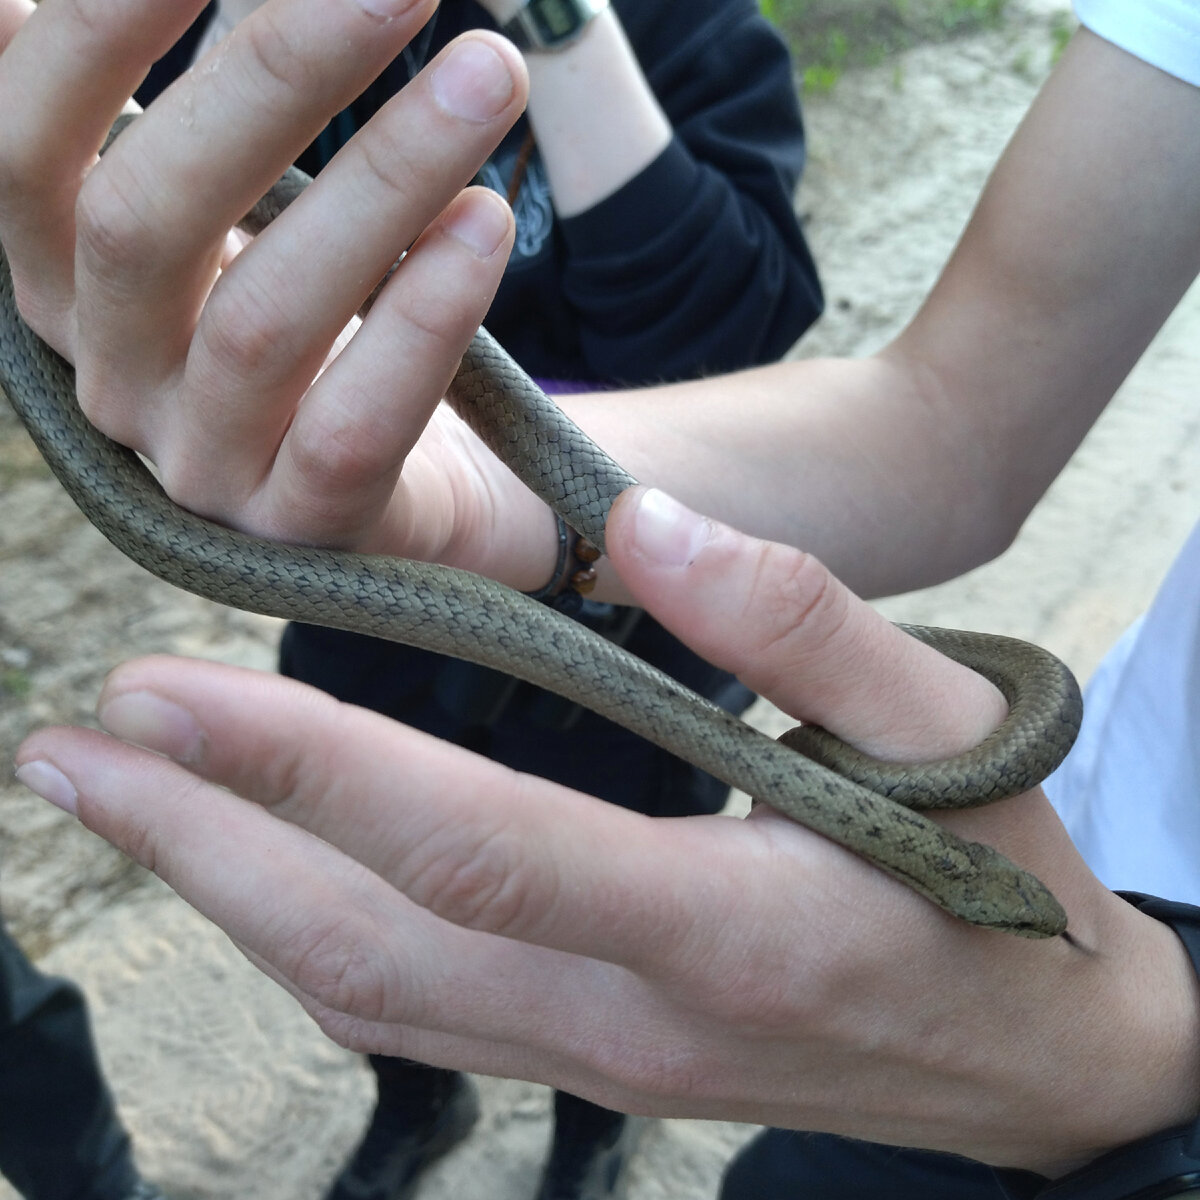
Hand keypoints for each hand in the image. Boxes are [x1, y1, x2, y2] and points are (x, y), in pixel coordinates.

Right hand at [0, 0, 554, 583]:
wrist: (385, 491)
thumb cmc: (297, 319)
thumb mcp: (216, 218)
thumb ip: (175, 121)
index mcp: (64, 284)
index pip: (25, 149)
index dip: (95, 33)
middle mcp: (112, 377)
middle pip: (144, 219)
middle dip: (270, 80)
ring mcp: (204, 466)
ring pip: (265, 320)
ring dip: (382, 179)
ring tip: (487, 71)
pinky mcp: (302, 527)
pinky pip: (352, 427)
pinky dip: (421, 321)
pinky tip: (483, 221)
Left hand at [16, 488, 1199, 1175]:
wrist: (1047, 1057)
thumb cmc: (1005, 876)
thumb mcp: (953, 728)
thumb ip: (800, 623)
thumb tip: (646, 531)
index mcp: (727, 924)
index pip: (468, 842)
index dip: (303, 765)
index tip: (161, 695)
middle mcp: (638, 1021)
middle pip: (369, 941)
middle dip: (199, 847)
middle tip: (67, 759)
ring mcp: (612, 1069)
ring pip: (371, 999)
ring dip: (230, 901)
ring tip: (122, 813)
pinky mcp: (606, 1069)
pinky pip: (420, 1021)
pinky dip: (313, 947)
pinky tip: (256, 884)